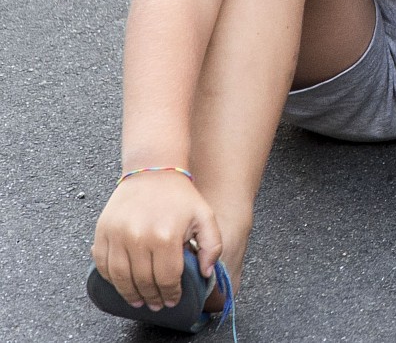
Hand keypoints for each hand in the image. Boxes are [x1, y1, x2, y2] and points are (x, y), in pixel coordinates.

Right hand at [91, 171, 218, 311]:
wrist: (152, 171)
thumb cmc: (180, 196)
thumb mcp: (205, 216)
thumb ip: (211, 246)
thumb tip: (207, 273)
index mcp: (165, 236)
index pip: (167, 278)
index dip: (171, 293)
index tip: (173, 300)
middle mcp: (138, 238)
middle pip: (143, 281)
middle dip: (152, 298)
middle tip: (157, 304)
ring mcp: (116, 236)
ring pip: (120, 278)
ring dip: (129, 294)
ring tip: (138, 301)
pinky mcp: (102, 233)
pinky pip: (102, 265)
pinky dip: (111, 279)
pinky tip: (122, 283)